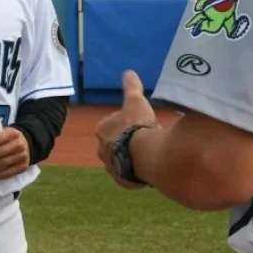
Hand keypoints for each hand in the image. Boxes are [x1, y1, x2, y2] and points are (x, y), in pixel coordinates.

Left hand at [95, 70, 156, 187]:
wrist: (145, 154)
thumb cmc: (137, 125)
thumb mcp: (136, 102)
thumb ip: (131, 88)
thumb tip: (128, 72)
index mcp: (102, 130)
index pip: (112, 125)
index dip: (127, 123)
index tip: (140, 123)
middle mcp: (102, 150)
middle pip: (117, 143)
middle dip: (129, 141)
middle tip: (147, 137)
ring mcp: (111, 167)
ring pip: (123, 160)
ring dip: (133, 157)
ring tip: (150, 152)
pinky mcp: (122, 180)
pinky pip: (130, 175)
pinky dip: (138, 172)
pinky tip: (150, 167)